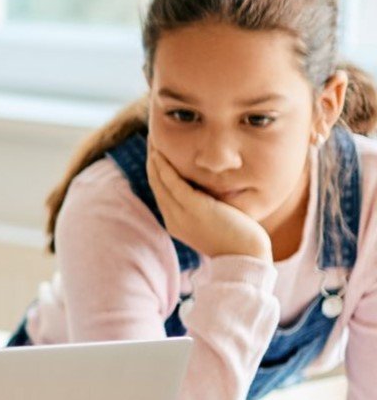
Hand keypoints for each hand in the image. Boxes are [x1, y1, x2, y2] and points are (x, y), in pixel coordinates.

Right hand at [147, 149, 270, 260]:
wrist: (246, 258)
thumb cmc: (239, 243)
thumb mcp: (216, 225)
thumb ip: (207, 210)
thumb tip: (210, 196)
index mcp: (176, 223)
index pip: (161, 193)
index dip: (157, 173)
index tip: (158, 155)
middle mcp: (173, 219)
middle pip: (155, 185)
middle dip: (152, 163)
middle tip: (152, 142)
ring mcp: (181, 214)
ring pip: (159, 181)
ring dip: (154, 160)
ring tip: (153, 141)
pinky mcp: (193, 207)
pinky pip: (173, 182)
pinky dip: (165, 167)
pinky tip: (162, 154)